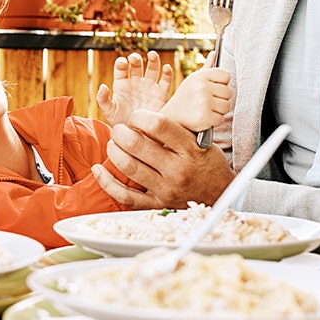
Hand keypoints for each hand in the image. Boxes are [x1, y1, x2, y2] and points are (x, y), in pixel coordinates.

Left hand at [93, 109, 234, 208]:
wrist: (221, 194)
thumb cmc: (207, 162)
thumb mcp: (200, 141)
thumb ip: (175, 129)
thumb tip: (145, 115)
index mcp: (189, 149)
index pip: (158, 125)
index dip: (140, 116)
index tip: (135, 116)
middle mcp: (177, 169)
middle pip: (137, 145)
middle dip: (121, 132)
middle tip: (119, 129)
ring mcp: (166, 189)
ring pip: (129, 167)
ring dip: (114, 151)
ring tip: (113, 143)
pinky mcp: (156, 204)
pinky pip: (125, 196)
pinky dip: (107, 182)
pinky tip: (99, 169)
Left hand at [95, 51, 173, 125]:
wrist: (138, 137)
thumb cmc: (121, 123)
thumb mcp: (109, 112)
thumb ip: (102, 99)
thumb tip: (102, 86)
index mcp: (122, 84)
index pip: (121, 68)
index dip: (121, 63)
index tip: (122, 63)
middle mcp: (136, 82)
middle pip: (137, 65)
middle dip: (136, 60)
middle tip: (135, 58)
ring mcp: (149, 87)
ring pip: (152, 69)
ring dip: (153, 60)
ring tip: (152, 55)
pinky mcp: (161, 94)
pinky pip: (166, 81)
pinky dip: (167, 73)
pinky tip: (166, 68)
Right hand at [160, 66, 231, 132]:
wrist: (171, 117)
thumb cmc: (186, 97)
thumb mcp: (193, 80)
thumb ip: (207, 67)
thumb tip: (215, 53)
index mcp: (201, 76)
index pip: (226, 75)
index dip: (222, 83)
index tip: (213, 88)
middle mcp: (202, 87)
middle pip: (229, 92)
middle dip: (221, 99)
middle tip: (208, 102)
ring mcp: (204, 102)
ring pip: (227, 106)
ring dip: (219, 111)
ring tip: (206, 109)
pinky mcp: (205, 117)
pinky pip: (221, 119)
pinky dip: (214, 121)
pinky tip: (204, 118)